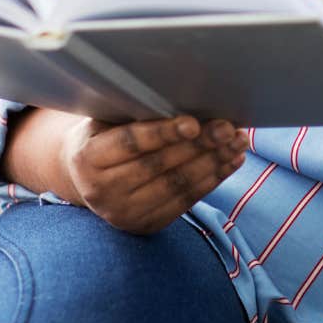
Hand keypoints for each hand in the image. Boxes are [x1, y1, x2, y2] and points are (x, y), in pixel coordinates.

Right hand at [59, 113, 249, 234]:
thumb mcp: (106, 121)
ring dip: (213, 163)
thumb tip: (183, 97)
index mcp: (87, 159)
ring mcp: (124, 214)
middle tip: (227, 127)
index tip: (194, 123)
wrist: (85, 179)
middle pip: (159, 166)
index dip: (163, 133)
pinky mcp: (146, 225)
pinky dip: (213, 180)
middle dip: (198, 146)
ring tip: (237, 142)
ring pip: (177, 186)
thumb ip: (134, 114)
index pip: (130, 144)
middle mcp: (102, 192)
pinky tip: (231, 161)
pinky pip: (186, 201)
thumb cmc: (102, 136)